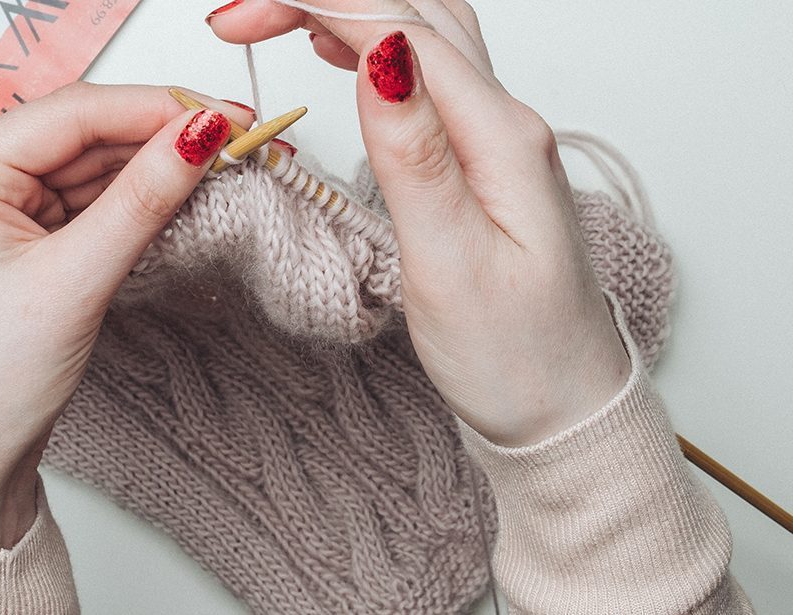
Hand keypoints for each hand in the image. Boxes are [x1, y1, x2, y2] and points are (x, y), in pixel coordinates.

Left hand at [0, 84, 247, 565]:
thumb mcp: (73, 281)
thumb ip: (142, 201)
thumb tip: (202, 134)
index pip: (76, 113)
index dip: (160, 108)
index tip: (230, 115)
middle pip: (89, 136)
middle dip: (166, 139)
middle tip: (242, 139)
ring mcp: (2, 211)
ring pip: (96, 170)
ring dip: (158, 172)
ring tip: (226, 168)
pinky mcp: (27, 242)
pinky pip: (93, 206)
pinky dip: (138, 204)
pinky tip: (182, 198)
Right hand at [208, 1, 630, 446]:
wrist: (564, 405)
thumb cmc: (515, 354)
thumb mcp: (453, 265)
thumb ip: (415, 156)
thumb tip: (383, 56)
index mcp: (500, 138)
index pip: (401, 28)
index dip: (314, 4)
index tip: (235, 17)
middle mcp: (508, 123)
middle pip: (414, 12)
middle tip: (238, 16)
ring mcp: (499, 140)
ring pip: (425, 37)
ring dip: (350, 13)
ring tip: (276, 22)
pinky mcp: (484, 162)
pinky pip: (432, 75)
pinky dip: (379, 48)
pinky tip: (346, 57)